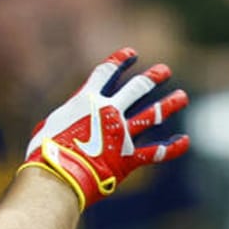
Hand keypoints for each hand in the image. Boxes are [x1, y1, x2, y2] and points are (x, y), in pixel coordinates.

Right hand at [20, 47, 189, 210]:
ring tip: (181, 97)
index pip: (107, 73)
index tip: (132, 54)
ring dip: (169, 104)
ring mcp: (122, 134)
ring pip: (153, 114)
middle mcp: (109, 112)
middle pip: (137, 88)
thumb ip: (64, 120)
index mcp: (86, 101)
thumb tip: (65, 123)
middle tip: (164, 71)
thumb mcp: (48, 127)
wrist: (58, 175)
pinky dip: (172, 147)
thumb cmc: (45, 152)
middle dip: (152, 78)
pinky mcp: (129, 158)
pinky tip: (184, 141)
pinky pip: (156, 152)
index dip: (120, 61)